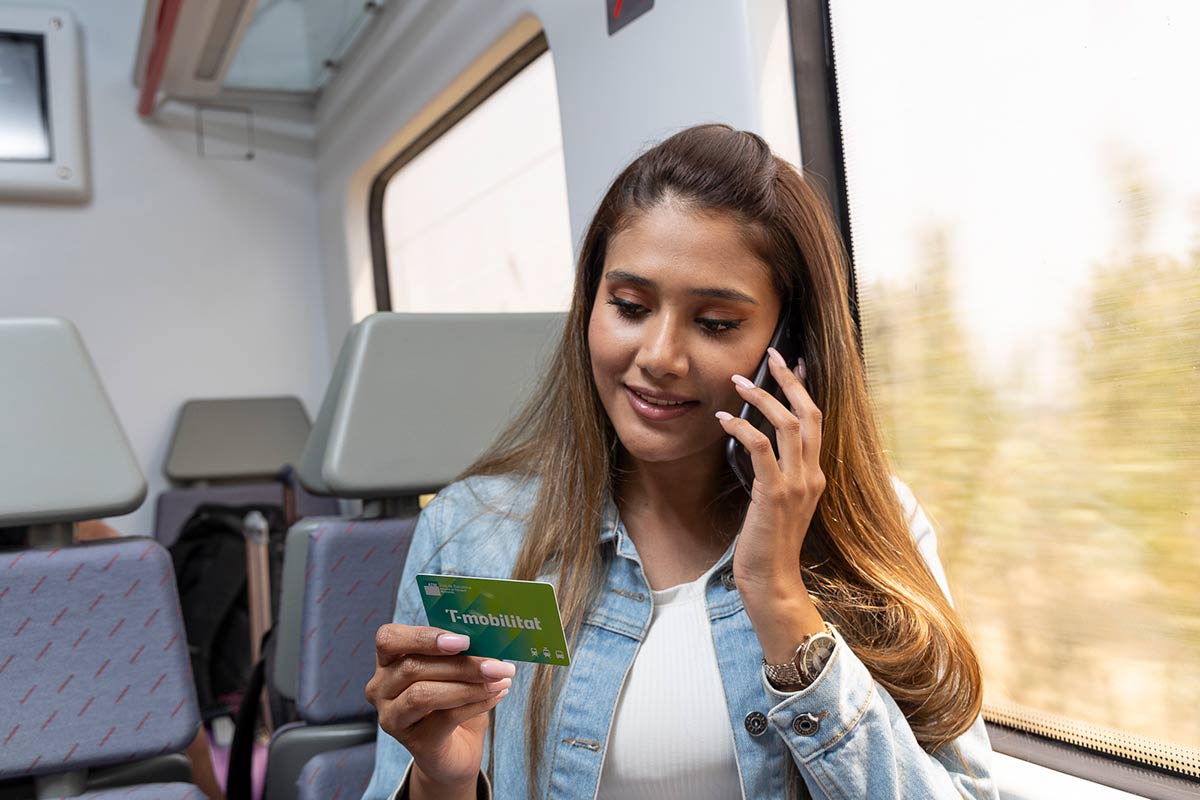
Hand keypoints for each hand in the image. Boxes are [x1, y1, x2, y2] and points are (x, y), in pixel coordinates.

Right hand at [366, 624, 512, 790]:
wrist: (455, 749)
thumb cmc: (453, 700)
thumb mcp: (453, 670)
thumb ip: (460, 653)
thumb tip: (488, 638)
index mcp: (388, 660)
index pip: (389, 638)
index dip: (424, 637)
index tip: (463, 641)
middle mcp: (381, 688)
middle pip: (412, 667)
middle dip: (460, 663)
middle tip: (496, 664)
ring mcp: (393, 717)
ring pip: (423, 694)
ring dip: (468, 685)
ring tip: (499, 680)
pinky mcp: (413, 741)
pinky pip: (444, 717)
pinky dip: (476, 703)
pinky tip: (496, 695)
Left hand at [716, 348, 824, 598]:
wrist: (772, 580)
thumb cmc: (769, 545)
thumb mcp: (779, 504)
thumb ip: (778, 476)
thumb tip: (760, 448)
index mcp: (815, 476)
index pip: (816, 422)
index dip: (805, 390)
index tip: (795, 364)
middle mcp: (812, 475)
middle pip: (808, 414)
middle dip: (790, 380)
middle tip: (772, 354)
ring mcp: (797, 484)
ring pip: (787, 424)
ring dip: (762, 397)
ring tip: (738, 382)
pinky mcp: (774, 494)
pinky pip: (760, 448)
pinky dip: (741, 427)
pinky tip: (723, 418)